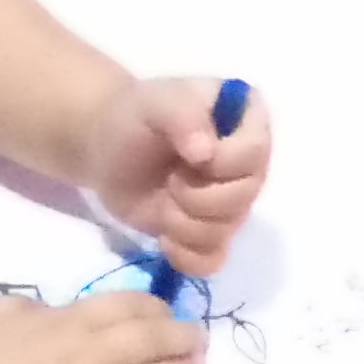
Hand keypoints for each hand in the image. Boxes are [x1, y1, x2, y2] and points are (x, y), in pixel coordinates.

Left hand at [82, 74, 271, 274]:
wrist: (108, 148)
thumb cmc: (135, 117)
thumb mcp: (155, 102)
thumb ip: (183, 115)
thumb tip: (206, 153)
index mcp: (247, 121)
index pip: (255, 152)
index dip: (221, 163)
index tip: (186, 156)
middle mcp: (248, 164)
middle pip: (244, 198)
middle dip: (196, 197)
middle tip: (170, 180)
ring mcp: (230, 202)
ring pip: (225, 232)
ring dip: (184, 224)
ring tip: (163, 202)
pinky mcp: (208, 234)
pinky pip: (213, 261)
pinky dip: (186, 257)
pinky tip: (165, 239)